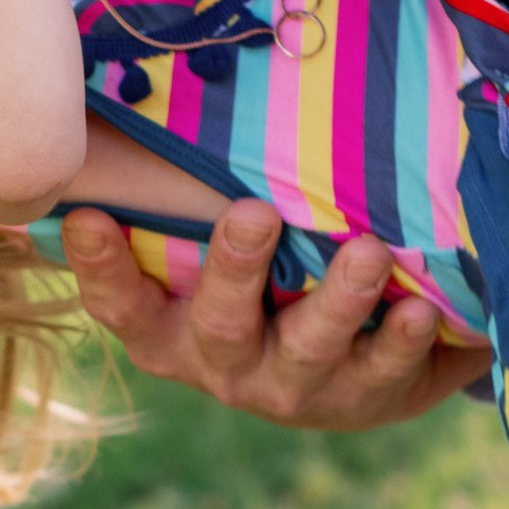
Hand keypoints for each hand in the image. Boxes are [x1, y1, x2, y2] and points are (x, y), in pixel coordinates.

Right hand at [64, 198, 490, 429]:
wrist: (347, 379)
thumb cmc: (261, 290)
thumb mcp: (208, 264)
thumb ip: (177, 207)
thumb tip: (115, 111)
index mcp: (168, 332)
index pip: (121, 304)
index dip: (99, 266)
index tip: (86, 215)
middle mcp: (224, 367)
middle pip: (221, 324)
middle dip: (236, 269)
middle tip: (255, 213)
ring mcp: (294, 389)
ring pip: (309, 350)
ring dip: (338, 301)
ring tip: (366, 253)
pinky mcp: (363, 398)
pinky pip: (383, 371)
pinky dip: (402, 341)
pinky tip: (422, 310)